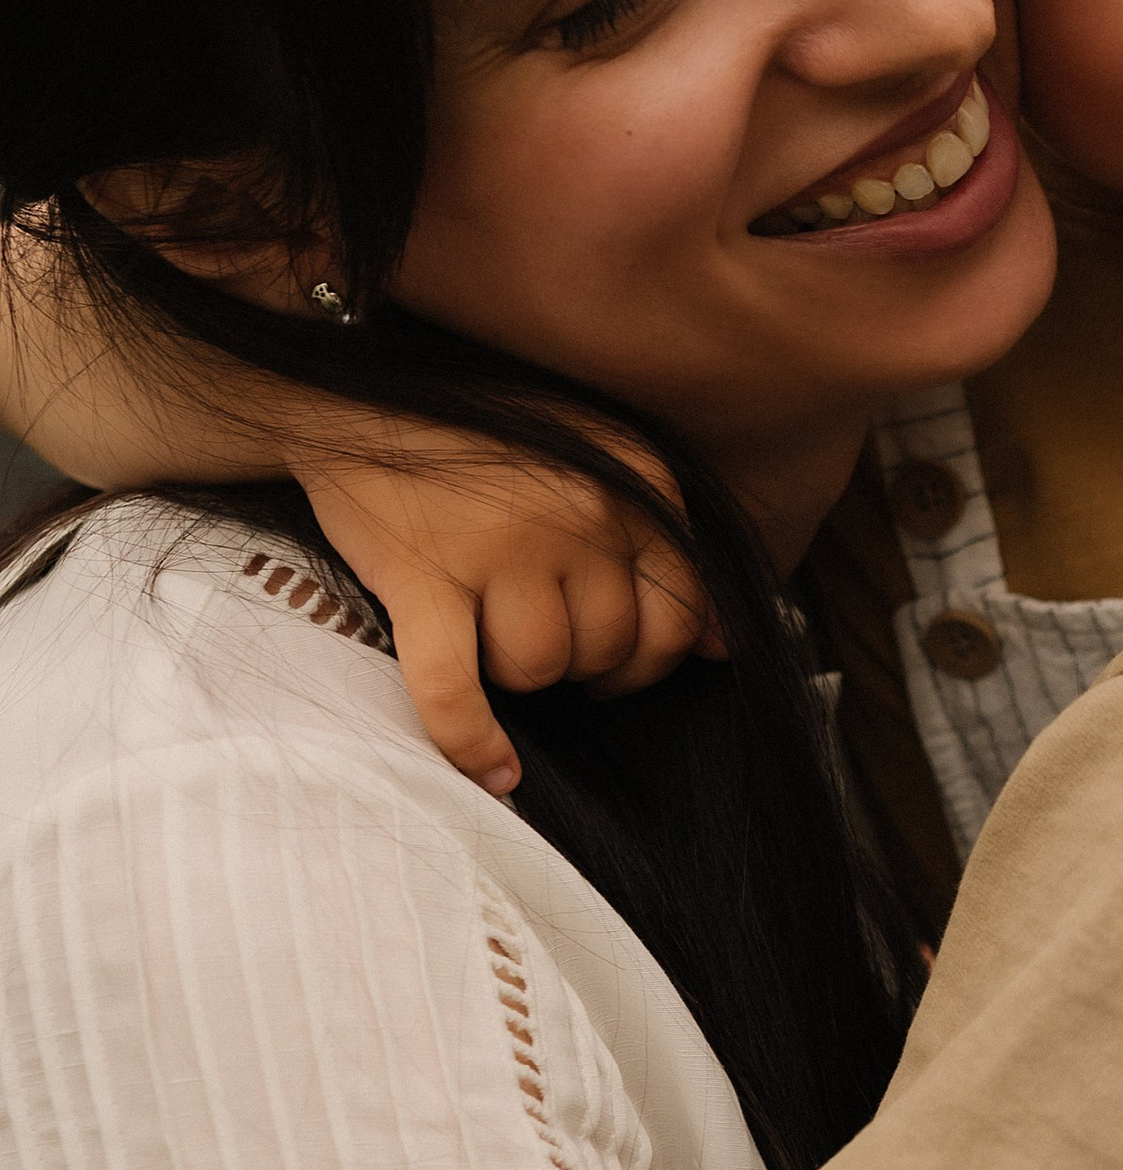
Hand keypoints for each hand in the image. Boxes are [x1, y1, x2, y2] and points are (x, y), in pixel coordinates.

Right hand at [301, 434, 719, 798]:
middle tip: (538, 638)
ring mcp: (502, 545)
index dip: (647, 654)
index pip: (679, 613)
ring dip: (514, 675)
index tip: (611, 657)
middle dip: (580, 666)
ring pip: (539, 670)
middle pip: (610, 649)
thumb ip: (663, 550)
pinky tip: (493, 770)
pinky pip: (454, 692)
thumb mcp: (598, 466)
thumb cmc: (489, 441)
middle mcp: (581, 511)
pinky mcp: (423, 577)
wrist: (355, 399)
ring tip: (486, 634)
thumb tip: (721, 649)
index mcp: (633, 482)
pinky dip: (470, 741)